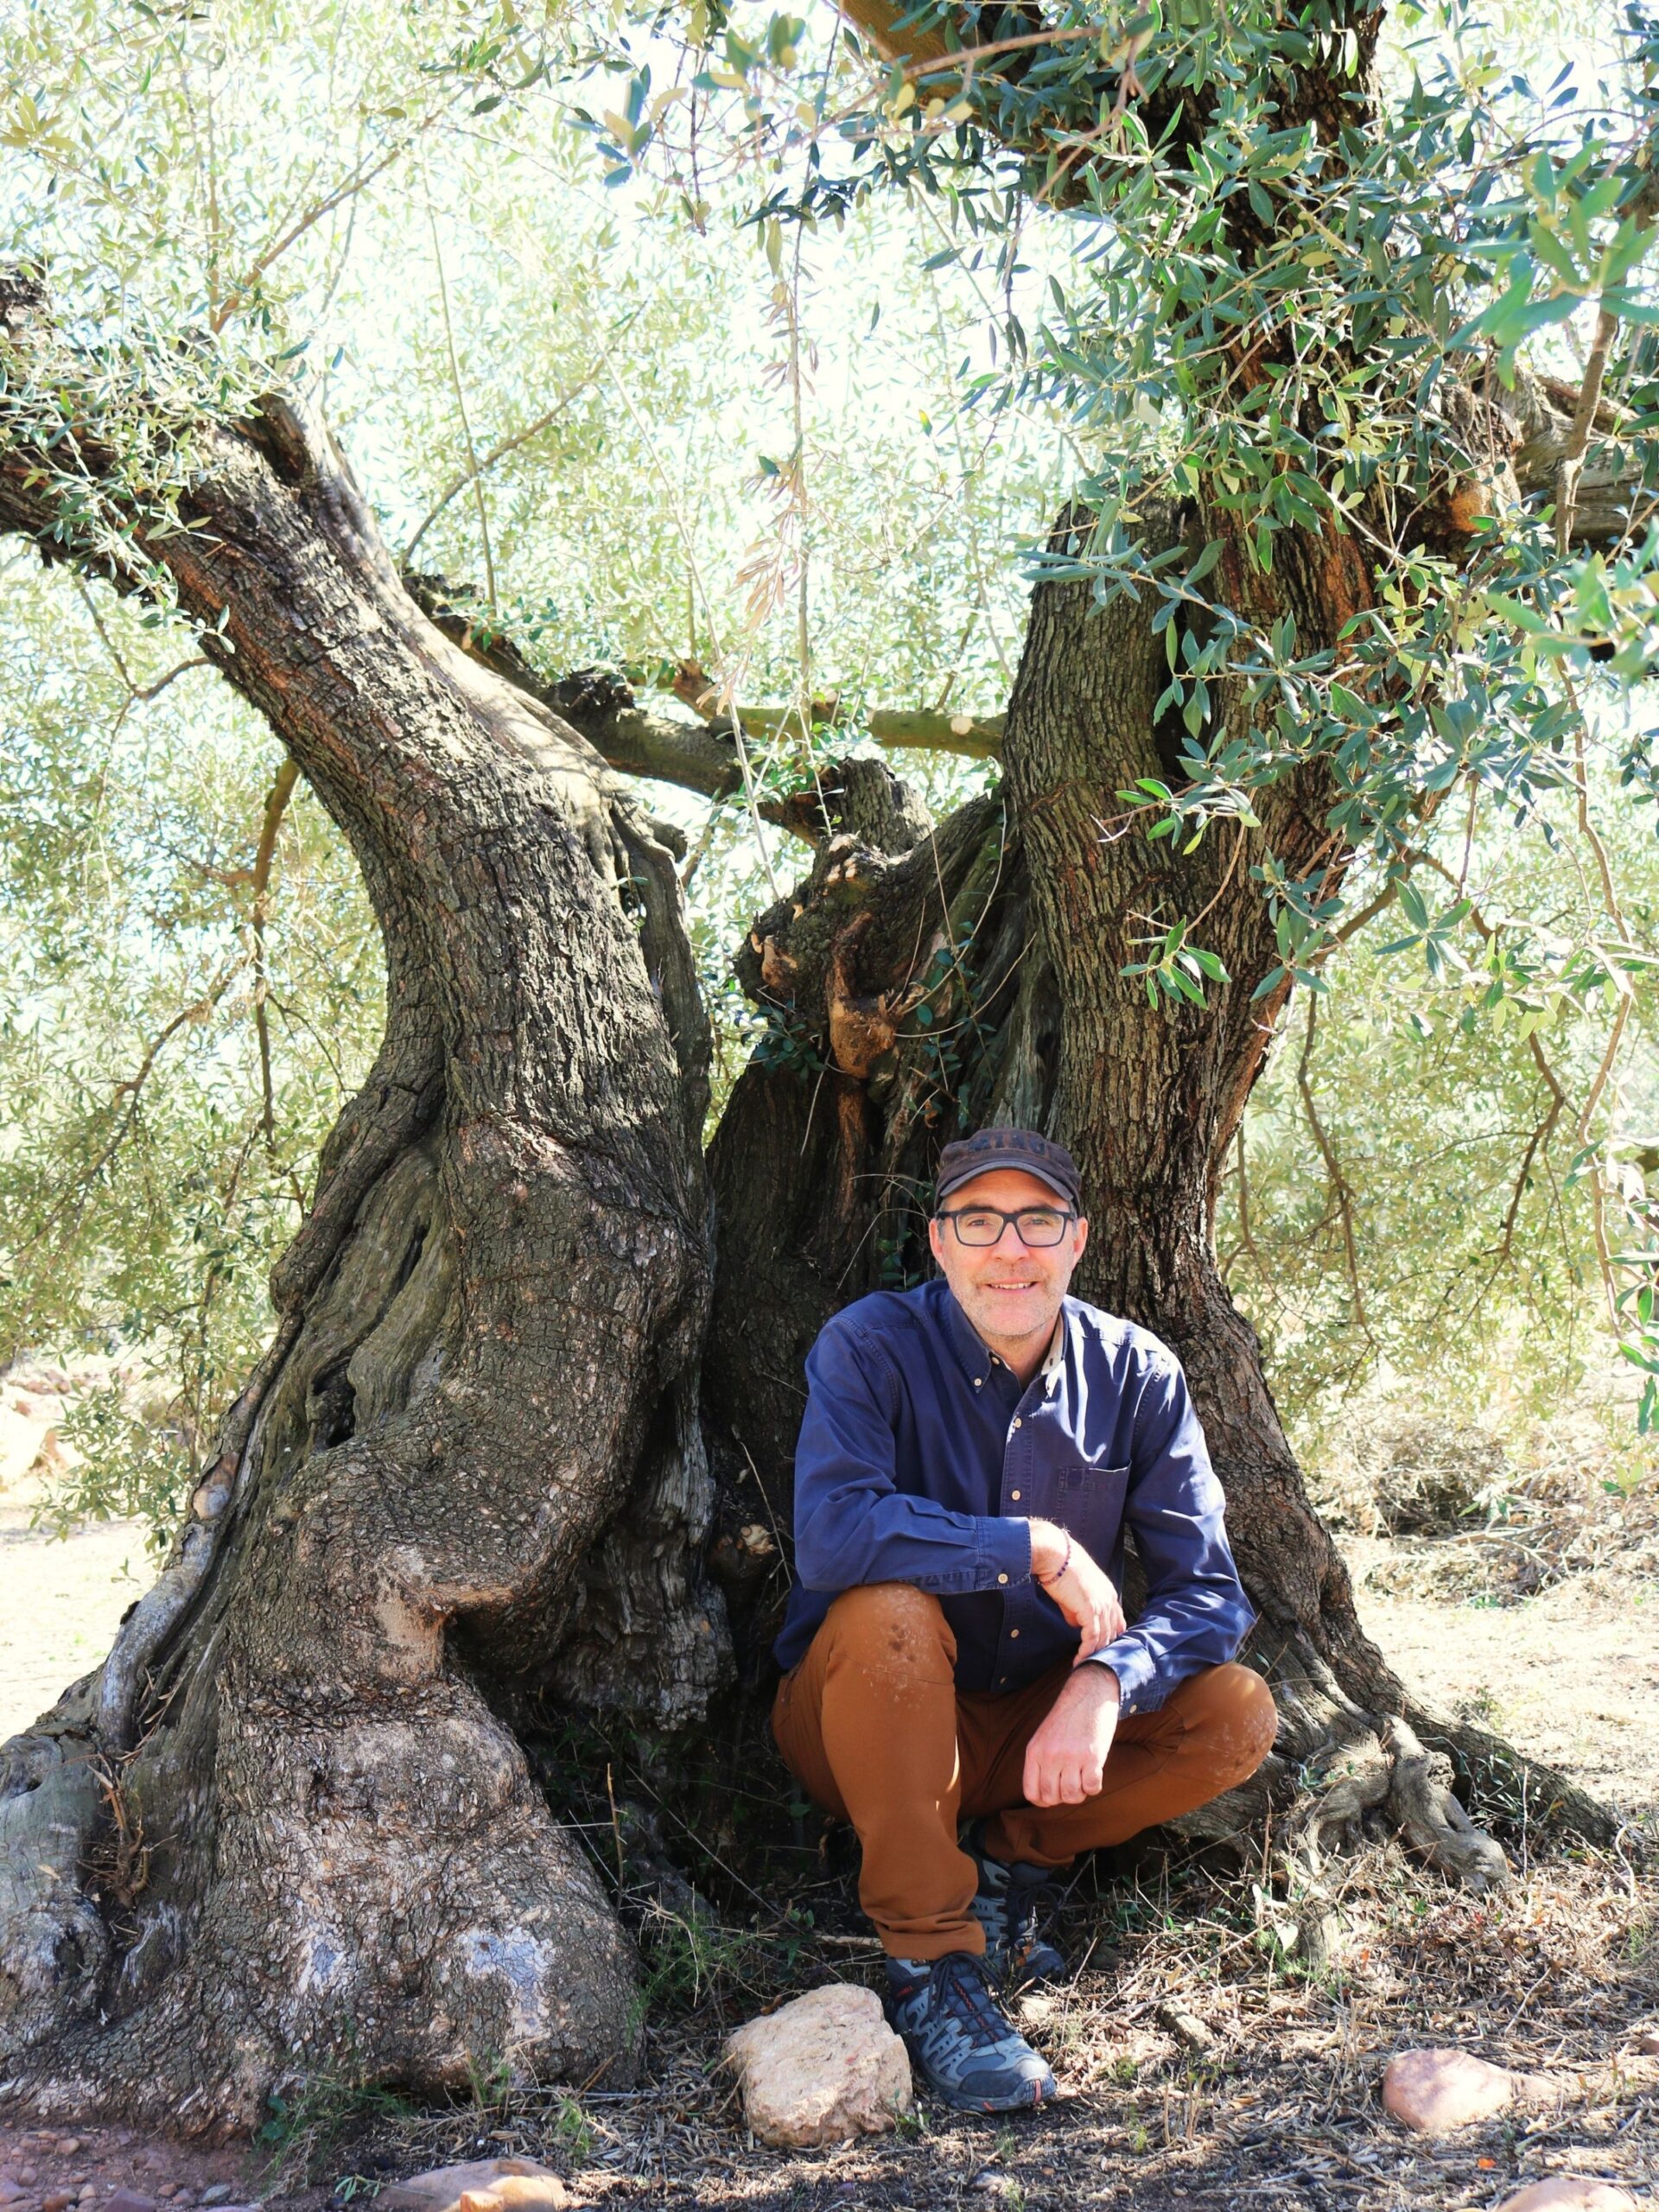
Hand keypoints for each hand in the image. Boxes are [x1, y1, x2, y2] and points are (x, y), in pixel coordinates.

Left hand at [1022, 1664, 1120, 1806]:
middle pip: (1052, 1797)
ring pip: (1072, 1796)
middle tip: (1072, 1782)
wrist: (1089, 1693)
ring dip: (1080, 1792)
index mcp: (1034, 1752)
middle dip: (1063, 1796)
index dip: (1044, 1800)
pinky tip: (1095, 1772)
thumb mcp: (1043, 1737)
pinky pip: (1092, 1787)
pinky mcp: (1092, 1756)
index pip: (1031, 1792)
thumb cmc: (1067, 1719)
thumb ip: (1040, 1763)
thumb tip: (1043, 1797)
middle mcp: (1050, 1755)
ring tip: (1083, 1777)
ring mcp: (1070, 1756)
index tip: (1055, 1794)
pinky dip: (1095, 1786)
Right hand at [1028, 1519, 1125, 1663]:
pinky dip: (1086, 1651)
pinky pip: (1091, 1638)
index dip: (1110, 1636)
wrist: (1055, 1555)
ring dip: (1093, 1653)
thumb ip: (1076, 1609)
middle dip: (1102, 1648)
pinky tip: (1078, 1660)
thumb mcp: (1073, 1592)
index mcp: (1108, 1592)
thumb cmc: (1060, 1568)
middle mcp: (1110, 1599)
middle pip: (1111, 1632)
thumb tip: (1075, 1624)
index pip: (1117, 1620)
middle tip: (1092, 1662)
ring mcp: (1102, 1605)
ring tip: (1083, 1664)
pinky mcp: (1090, 1610)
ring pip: (1103, 1638)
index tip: (1102, 1649)